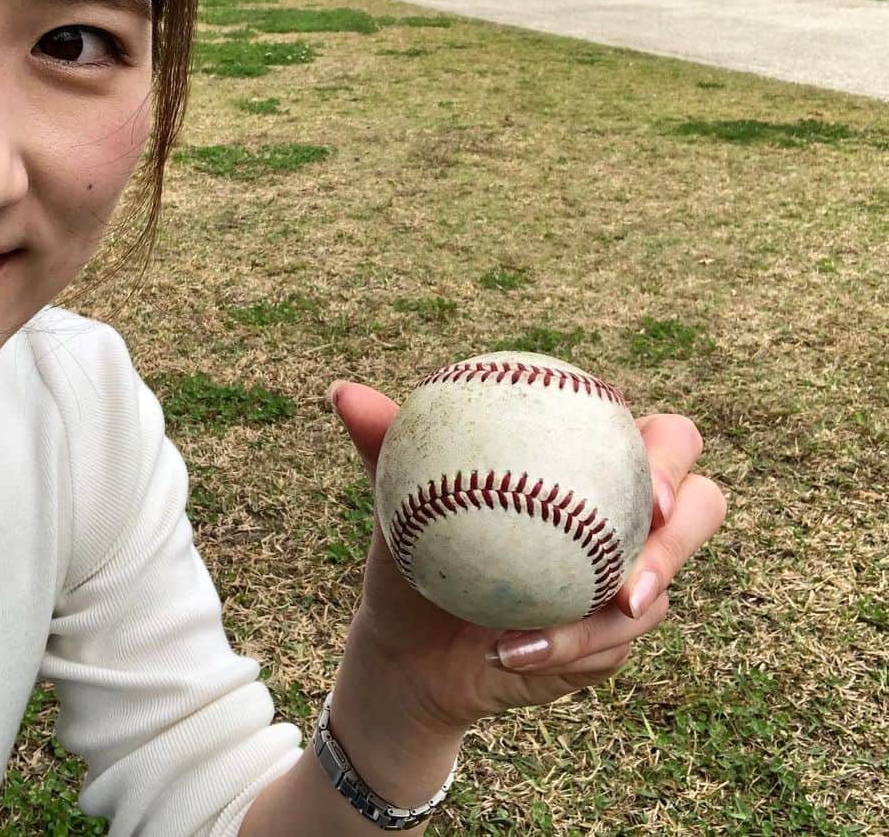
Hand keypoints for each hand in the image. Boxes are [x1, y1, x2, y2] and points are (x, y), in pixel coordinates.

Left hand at [329, 381, 726, 734]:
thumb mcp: (398, 504)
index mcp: (588, 467)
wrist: (408, 651)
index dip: (670, 454)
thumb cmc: (414, 557)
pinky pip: (613, 649)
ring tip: (559, 624)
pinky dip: (564, 650)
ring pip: (661, 593)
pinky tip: (509, 652)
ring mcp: (626, 584)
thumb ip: (384, 445)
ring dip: (609, 614)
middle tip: (637, 557)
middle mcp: (622, 520)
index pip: (656, 440)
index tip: (644, 481)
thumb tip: (343, 391)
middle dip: (685, 530)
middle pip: (701, 507)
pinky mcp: (611, 643)